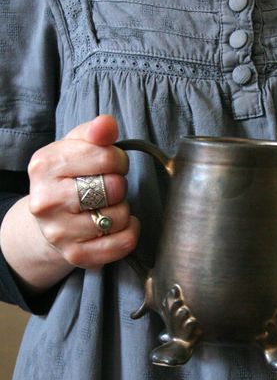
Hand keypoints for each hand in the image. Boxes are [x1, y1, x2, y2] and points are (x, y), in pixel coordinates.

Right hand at [0, 115, 139, 293]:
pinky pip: (123, 243)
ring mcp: (59, 232)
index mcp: (44, 166)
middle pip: (113, 188)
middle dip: (120, 185)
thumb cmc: (68, 179)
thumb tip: (107, 123)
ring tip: (108, 207)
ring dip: (124, 210)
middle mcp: (46, 201)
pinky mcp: (76, 256)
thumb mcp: (75, 148)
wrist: (48, 220)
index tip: (113, 165)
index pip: (106, 157)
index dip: (118, 160)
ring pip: (119, 216)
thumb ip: (94, 133)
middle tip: (110, 188)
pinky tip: (119, 225)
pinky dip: (130, 232)